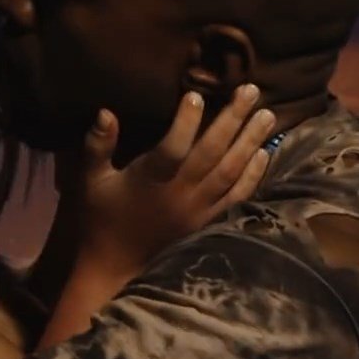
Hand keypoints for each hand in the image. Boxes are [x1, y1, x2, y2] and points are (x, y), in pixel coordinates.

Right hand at [66, 84, 273, 281]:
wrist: (115, 267)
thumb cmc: (102, 219)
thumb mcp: (91, 181)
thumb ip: (97, 147)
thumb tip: (105, 112)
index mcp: (149, 181)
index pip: (173, 147)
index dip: (185, 122)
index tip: (197, 95)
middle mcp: (179, 193)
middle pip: (212, 152)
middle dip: (233, 119)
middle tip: (252, 91)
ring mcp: (198, 209)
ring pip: (230, 171)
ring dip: (250, 142)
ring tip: (268, 115)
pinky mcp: (208, 222)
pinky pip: (236, 197)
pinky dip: (253, 176)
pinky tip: (264, 154)